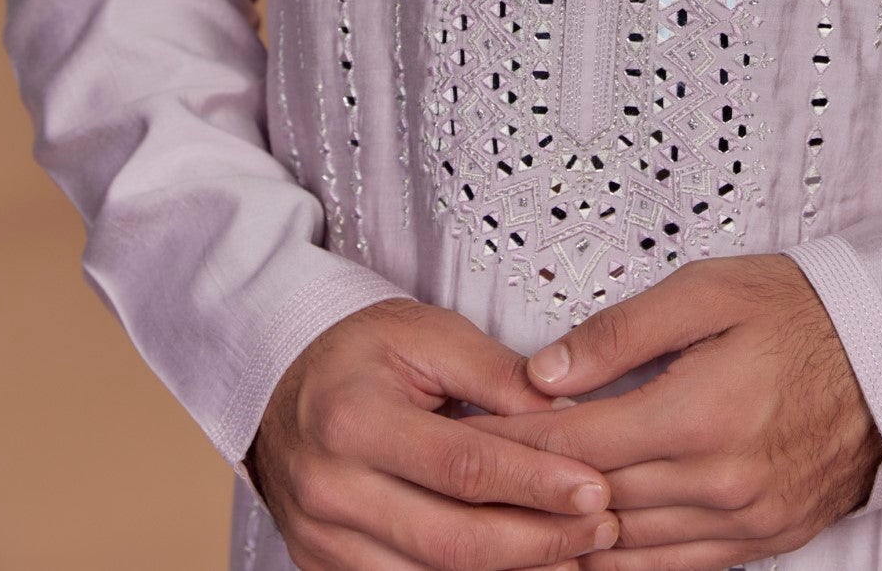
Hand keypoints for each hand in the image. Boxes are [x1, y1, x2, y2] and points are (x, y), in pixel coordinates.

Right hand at [244, 296, 620, 570]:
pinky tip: (520, 567)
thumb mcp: (426, 333)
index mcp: (354, 421)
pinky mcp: (324, 568)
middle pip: (450, 540)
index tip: (594, 487)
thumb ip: (496, 374)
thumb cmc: (360, 352)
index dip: (533, 483)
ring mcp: (323, 540)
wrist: (281, 381)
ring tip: (575, 554)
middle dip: (536, 541)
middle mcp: (331, 490)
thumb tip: (565, 418)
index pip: (461, 467)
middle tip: (600, 528)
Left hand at [468, 254, 881, 570]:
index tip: (468, 437)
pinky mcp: (763, 541)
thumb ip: (622, 332)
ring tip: (512, 520)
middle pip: (594, 503)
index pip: (578, 445)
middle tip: (470, 482)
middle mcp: (718, 482)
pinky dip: (623, 566)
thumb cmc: (798, 309)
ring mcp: (743, 521)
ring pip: (628, 550)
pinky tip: (584, 550)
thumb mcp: (709, 290)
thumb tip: (543, 371)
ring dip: (567, 539)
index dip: (516, 445)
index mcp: (698, 413)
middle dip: (527, 494)